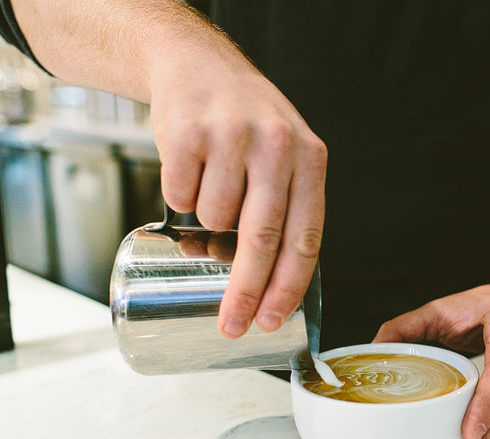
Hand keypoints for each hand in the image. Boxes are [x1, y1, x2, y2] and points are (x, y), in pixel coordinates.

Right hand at [149, 36, 326, 338]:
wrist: (196, 63)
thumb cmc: (247, 121)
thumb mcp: (287, 151)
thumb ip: (290, 203)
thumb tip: (273, 281)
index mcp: (309, 158)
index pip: (305, 238)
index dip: (288, 287)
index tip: (271, 321)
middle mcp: (276, 145)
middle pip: (262, 239)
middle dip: (246, 292)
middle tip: (232, 325)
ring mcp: (231, 137)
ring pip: (214, 219)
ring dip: (207, 223)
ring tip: (212, 185)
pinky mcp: (187, 133)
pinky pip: (179, 196)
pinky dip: (179, 196)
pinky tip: (190, 168)